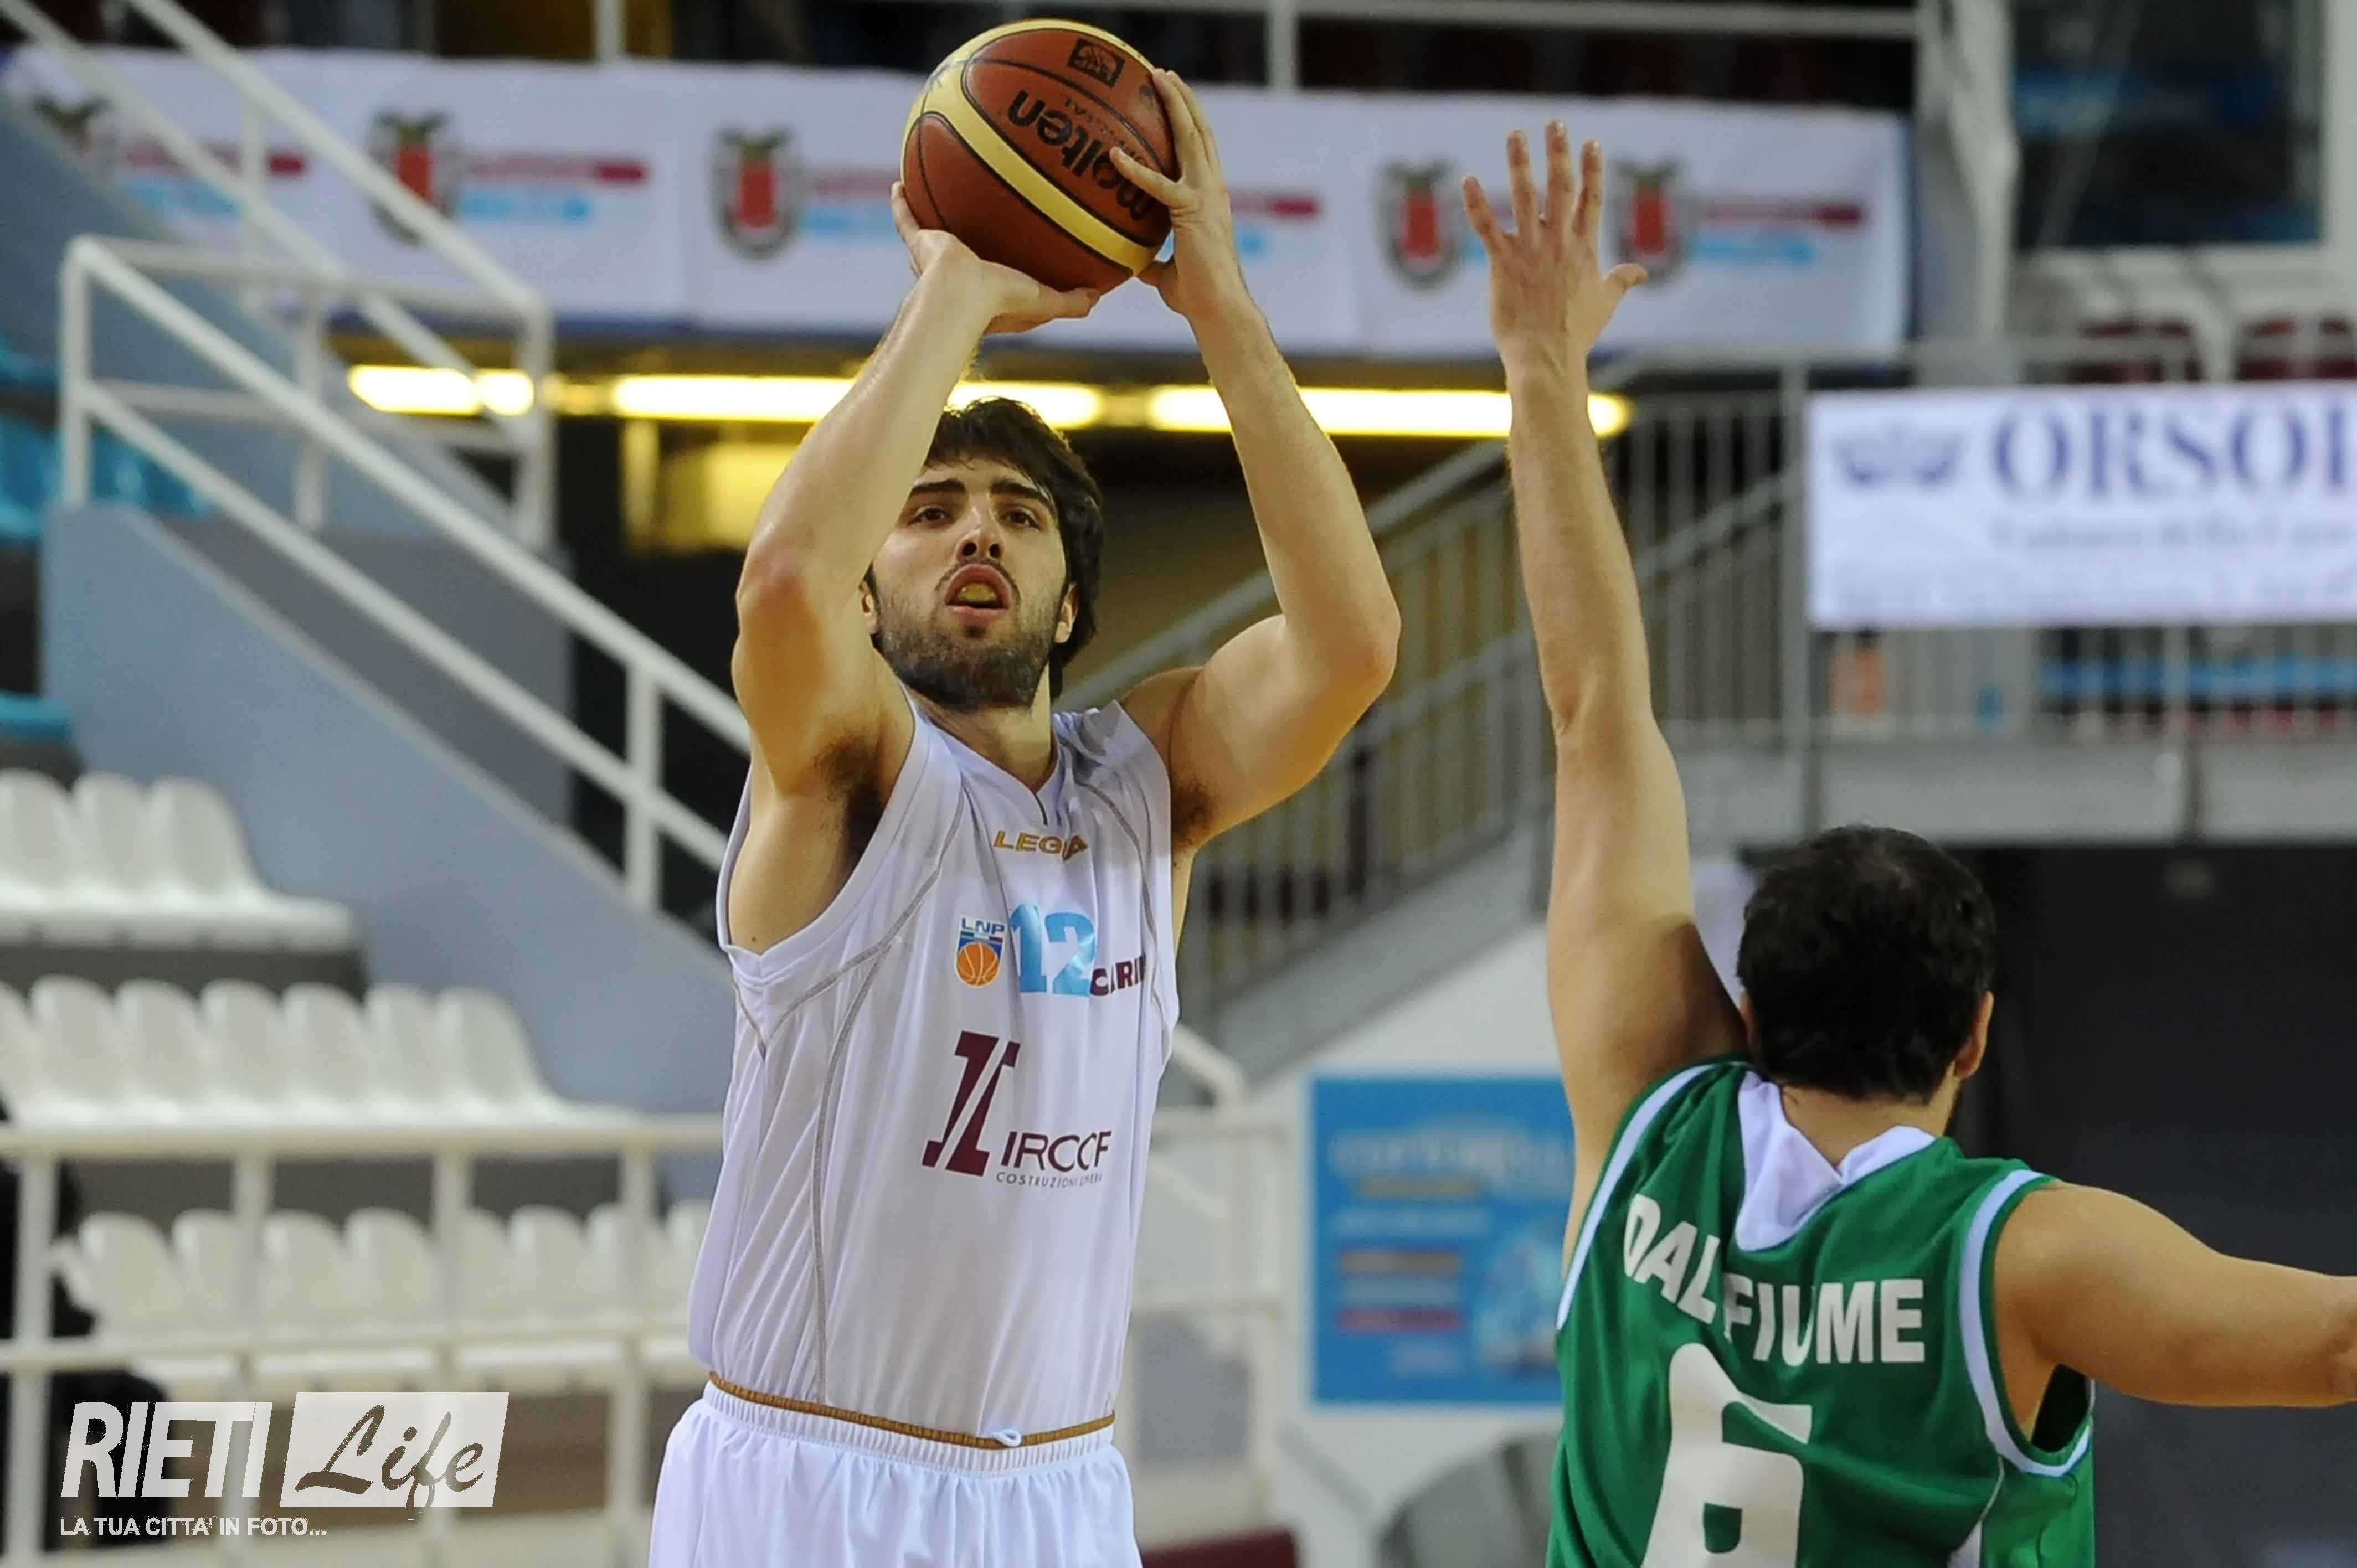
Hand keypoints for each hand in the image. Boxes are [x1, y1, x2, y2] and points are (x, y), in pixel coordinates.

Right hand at [891, 183, 1098, 335]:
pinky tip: (898, 184)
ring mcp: (936, 260)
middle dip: (965, 236)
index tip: (1017, 248)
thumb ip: (1071, 301)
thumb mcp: (1045, 301)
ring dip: (930, 214)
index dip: (1007, 265)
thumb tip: (1098, 296)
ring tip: (932, 191)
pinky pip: (906, 220)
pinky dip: (901, 204)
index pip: (998, 275)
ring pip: (931, 234)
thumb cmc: (1001, 301)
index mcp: (987, 290)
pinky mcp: (920, 246)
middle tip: (974, 216)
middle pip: (964, 249)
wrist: (960, 294)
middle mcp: (960, 274)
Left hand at [1108, 70, 1251, 323]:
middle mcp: (1212, 190)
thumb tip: (1131, 262)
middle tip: (1163, 74)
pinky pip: (1159, 186)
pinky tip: (1114, 156)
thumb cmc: (1196, 296)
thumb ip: (1152, 260)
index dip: (1188, 123)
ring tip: (1158, 78)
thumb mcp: (1168, 273)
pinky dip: (1136, 170)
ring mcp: (1207, 197)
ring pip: (1192, 139)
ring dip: (1176, 105)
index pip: (1199, 151)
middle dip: (1183, 100)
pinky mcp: (1193, 213)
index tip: (1172, 100)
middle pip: (1200, 132)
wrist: (1218, 309)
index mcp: (1209, 198)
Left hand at [1461, 124, 1645, 378]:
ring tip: (1515, 134)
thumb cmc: (1577, 333)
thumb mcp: (1605, 303)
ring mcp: (1530, 251)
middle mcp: (1559, 243)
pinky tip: (1468, 179)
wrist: (1547, 358)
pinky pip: (1487, 227)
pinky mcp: (1503, 264)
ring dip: (1520, 163)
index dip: (1592, 168)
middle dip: (1559, 153)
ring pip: (1525, 197)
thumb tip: (1642, 273)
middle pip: (1562, 187)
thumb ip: (1622, 281)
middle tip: (1555, 122)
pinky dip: (1476, 203)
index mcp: (1584, 248)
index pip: (1592, 198)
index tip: (1590, 142)